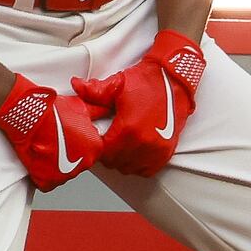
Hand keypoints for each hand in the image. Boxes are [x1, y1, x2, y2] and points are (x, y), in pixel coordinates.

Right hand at [0, 73, 106, 192]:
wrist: (26, 116)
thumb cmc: (50, 112)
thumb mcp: (78, 106)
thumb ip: (96, 110)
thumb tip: (105, 110)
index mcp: (95, 147)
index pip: (91, 148)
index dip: (78, 140)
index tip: (67, 134)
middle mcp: (85, 163)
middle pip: (78, 160)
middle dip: (68, 152)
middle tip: (55, 139)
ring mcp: (67, 173)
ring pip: (64, 170)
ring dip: (56, 161)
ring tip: (45, 146)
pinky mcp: (49, 180)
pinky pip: (49, 180)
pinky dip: (44, 172)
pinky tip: (39, 158)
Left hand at [72, 31, 205, 178]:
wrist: (174, 80)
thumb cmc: (147, 81)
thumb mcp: (118, 84)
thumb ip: (94, 90)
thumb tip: (75, 85)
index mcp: (127, 129)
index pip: (104, 151)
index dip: (97, 146)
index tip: (97, 138)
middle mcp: (143, 143)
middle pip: (116, 162)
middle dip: (108, 154)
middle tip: (107, 141)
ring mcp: (157, 149)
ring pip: (130, 168)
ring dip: (122, 160)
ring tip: (119, 146)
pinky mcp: (167, 151)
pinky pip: (148, 170)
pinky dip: (139, 165)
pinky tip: (134, 152)